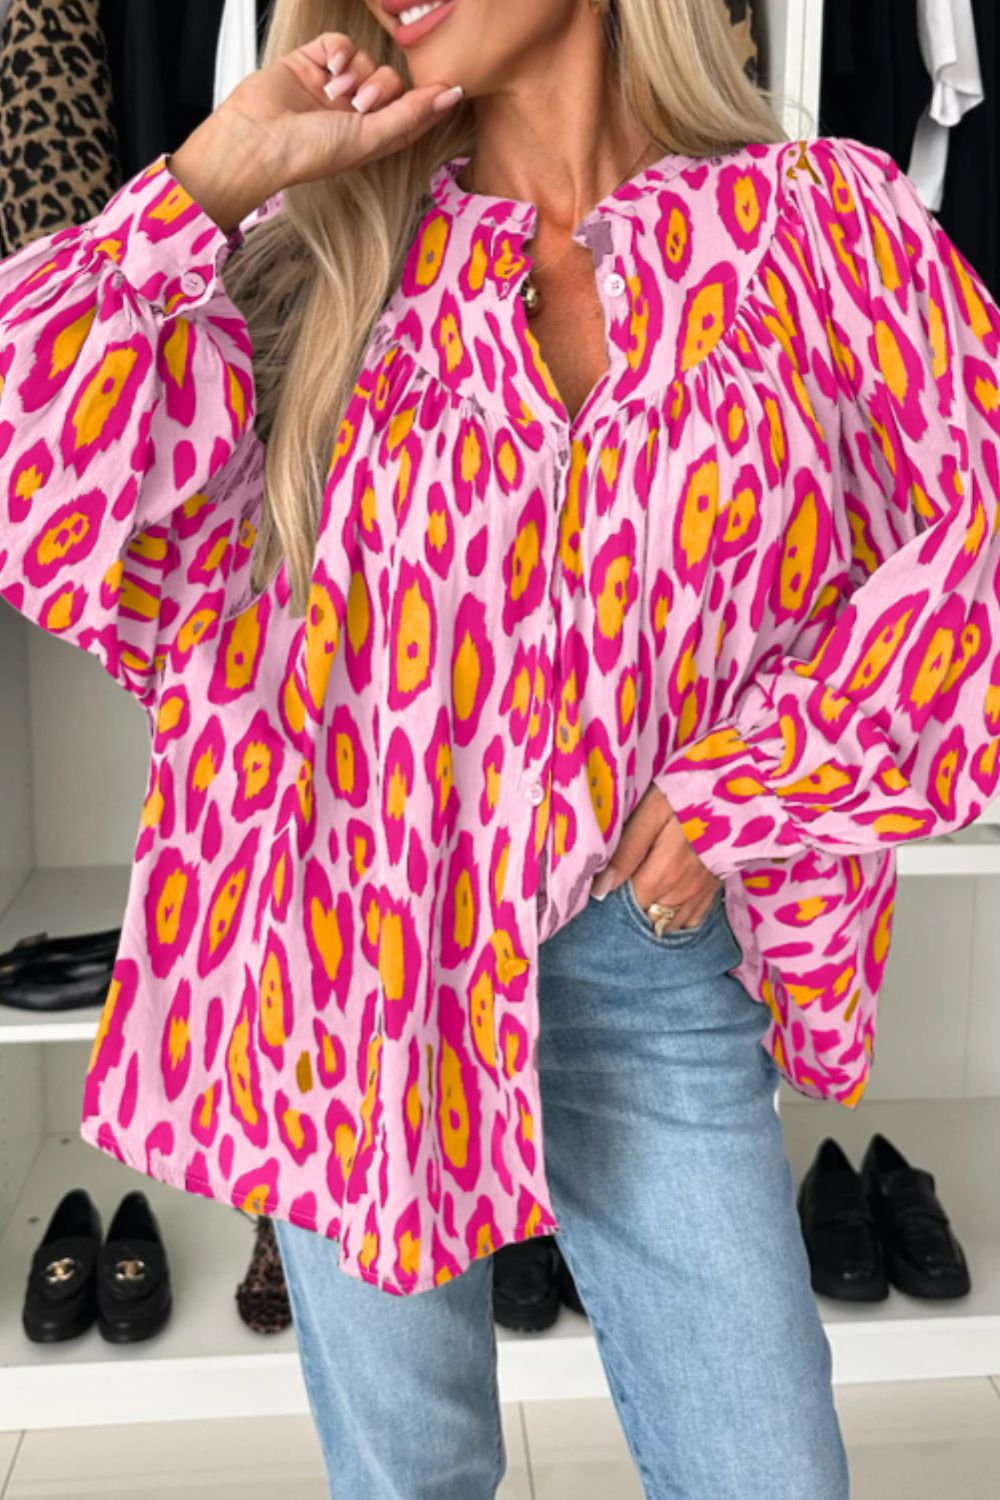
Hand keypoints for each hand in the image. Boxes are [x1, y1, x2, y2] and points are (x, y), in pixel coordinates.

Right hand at [168, 31, 463, 229]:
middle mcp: (354, 113)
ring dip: (356, 72)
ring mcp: (332, 87)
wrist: (257, 141)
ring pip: (365, 60)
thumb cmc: (308, 153)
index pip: (411, 114)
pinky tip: (329, 68)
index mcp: (371, 137)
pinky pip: (339, 43)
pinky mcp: (311, 63)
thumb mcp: (369, 138)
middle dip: (382, 87)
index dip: (428, 102)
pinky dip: (338, 50)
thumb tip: (449, 96)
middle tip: (362, 103)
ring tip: (335, 93)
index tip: (450, 88)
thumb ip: (411, 115)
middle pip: (392, 82)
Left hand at [590, 784, 721, 928]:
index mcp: (664, 874)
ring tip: (641, 896)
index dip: (614, 899)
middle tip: (621, 888)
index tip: (605, 886)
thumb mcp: (650, 814)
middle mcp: (684, 891)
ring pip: (670, 922)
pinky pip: (693, 919)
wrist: (739, 789)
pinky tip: (666, 904)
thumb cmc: (687, 796)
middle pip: (649, 916)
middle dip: (632, 908)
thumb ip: (626, 852)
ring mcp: (702, 891)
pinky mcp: (715, 887)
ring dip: (653, 915)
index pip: (630, 905)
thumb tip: (601, 889)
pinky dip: (677, 918)